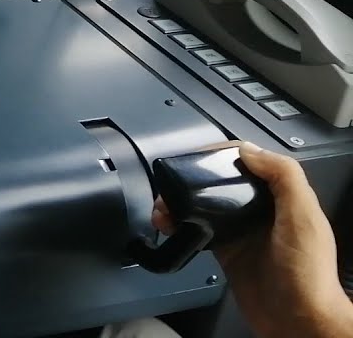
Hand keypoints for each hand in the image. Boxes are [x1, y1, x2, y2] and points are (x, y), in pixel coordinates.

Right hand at [153, 142, 351, 337]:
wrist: (297, 320)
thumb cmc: (307, 273)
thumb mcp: (303, 218)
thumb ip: (284, 178)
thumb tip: (249, 150)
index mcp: (284, 197)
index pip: (251, 161)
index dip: (223, 153)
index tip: (197, 156)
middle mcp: (262, 210)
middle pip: (222, 181)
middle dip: (192, 178)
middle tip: (171, 184)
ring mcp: (242, 230)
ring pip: (205, 204)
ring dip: (179, 202)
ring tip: (162, 209)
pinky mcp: (226, 250)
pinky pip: (198, 229)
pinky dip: (179, 225)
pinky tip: (169, 226)